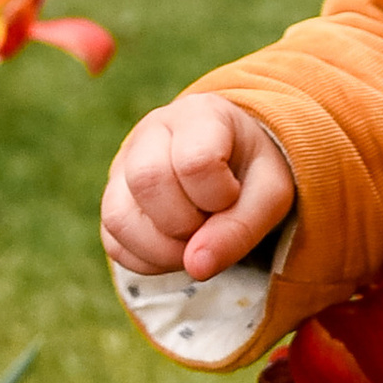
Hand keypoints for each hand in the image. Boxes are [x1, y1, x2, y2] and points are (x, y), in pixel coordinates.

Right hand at [100, 92, 296, 279]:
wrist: (233, 166)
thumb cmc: (252, 173)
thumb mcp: (269, 194)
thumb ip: (241, 228)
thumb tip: (196, 267)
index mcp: (198, 115)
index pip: (195, 161)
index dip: (218, 196)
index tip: (233, 196)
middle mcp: (150, 132)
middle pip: (147, 181)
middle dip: (186, 223)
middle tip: (212, 224)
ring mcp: (123, 166)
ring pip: (119, 216)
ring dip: (164, 250)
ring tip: (195, 243)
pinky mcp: (112, 201)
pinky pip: (114, 242)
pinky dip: (149, 261)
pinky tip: (176, 250)